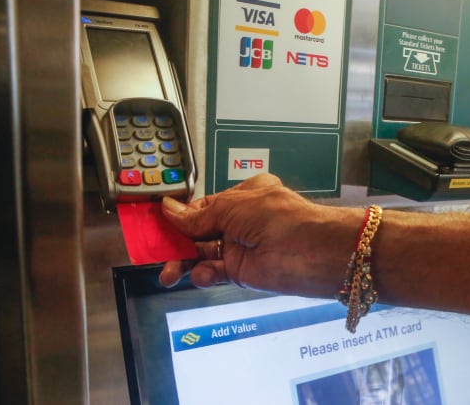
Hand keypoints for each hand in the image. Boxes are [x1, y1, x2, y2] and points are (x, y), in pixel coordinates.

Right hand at [158, 173, 361, 297]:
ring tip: (168, 272)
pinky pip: (214, 272)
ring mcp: (241, 246)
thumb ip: (199, 215)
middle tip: (154, 252)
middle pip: (198, 231)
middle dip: (176, 241)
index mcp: (244, 196)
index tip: (156, 223)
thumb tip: (169, 210)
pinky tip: (198, 275)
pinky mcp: (243, 271)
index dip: (179, 216)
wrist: (315, 252)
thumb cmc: (282, 218)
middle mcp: (241, 220)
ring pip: (202, 253)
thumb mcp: (233, 207)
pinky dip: (202, 275)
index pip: (203, 206)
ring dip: (183, 262)